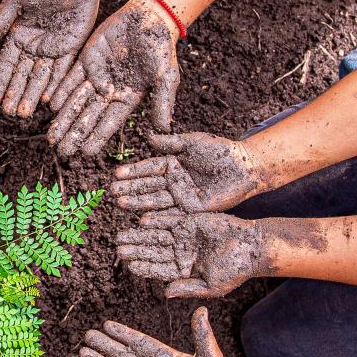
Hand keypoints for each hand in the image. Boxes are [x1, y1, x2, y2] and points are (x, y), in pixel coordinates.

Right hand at [0, 0, 100, 116]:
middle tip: (9, 113)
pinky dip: (56, 86)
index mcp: (18, 34)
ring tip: (24, 113)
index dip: (1, 81)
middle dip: (15, 94)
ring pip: (41, 78)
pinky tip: (48, 101)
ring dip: (32, 96)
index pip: (7, 63)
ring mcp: (53, 49)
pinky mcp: (71, 49)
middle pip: (23, 75)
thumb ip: (4, 16)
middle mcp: (34, 45)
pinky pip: (62, 71)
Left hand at [47, 0, 180, 157]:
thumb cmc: (161, 48)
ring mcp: (96, 75)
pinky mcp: (87, 59)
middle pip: (89, 116)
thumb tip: (163, 130)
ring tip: (51, 136)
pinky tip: (51, 105)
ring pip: (77, 101)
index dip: (97, 137)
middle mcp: (109, 91)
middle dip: (74, 133)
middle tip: (61, 151)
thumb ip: (162, 102)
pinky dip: (62, 91)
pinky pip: (71, 78)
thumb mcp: (166, 76)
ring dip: (64, 118)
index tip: (85, 153)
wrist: (149, 18)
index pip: (109, 123)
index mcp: (127, 99)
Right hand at [111, 132, 258, 214]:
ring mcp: (181, 197)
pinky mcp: (191, 211)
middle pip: (148, 186)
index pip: (148, 168)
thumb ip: (171, 143)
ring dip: (138, 202)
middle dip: (130, 188)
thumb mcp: (193, 143)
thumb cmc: (220, 151)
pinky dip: (157, 217)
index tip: (117, 174)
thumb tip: (149, 137)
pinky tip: (142, 219)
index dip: (133, 171)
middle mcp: (174, 182)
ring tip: (120, 203)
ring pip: (156, 200)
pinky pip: (171, 214)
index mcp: (172, 164)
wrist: (244, 167)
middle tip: (112, 191)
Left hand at [115, 210, 267, 298]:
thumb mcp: (212, 285)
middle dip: (136, 250)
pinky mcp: (190, 221)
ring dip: (140, 235)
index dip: (144, 267)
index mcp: (183, 271)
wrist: (253, 246)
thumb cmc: (235, 270)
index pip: (158, 270)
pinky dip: (157, 220)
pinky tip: (142, 220)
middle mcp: (180, 253)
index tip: (129, 265)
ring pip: (157, 236)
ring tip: (122, 233)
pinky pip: (170, 220)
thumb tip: (165, 293)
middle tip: (118, 248)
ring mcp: (184, 237)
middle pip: (153, 251)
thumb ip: (188, 288)